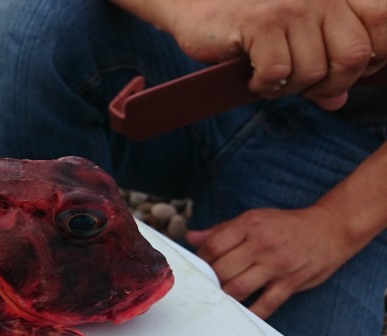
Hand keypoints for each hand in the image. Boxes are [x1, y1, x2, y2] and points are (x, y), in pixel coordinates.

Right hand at [114, 0, 386, 103]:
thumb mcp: (290, 40)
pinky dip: (265, 87)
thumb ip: (319, 65)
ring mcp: (292, 7)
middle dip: (330, 84)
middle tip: (302, 88)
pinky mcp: (261, 22)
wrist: (192, 3)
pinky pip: (278, 73)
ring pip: (313, 70)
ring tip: (269, 82)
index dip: (375, 57)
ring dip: (289, 89)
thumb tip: (337, 100)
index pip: (383, 22)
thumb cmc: (243, 22)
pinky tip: (252, 80)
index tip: (343, 74)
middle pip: (354, 56)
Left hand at [184, 206, 356, 318]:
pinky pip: (266, 304)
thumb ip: (221, 231)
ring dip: (224, 297)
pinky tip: (240, 316)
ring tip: (219, 299)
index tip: (197, 267)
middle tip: (206, 286)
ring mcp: (277, 265)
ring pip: (238, 288)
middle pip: (222, 270)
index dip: (199, 260)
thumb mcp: (253, 219)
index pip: (213, 247)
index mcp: (249, 225)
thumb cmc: (285, 226)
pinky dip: (251, 313)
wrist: (330, 229)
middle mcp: (262, 244)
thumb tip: (191, 238)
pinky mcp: (290, 282)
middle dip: (209, 281)